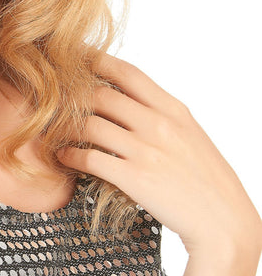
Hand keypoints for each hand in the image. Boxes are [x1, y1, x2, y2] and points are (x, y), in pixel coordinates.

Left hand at [57, 52, 261, 256]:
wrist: (223, 221)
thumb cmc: (204, 176)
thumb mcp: (187, 131)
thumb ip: (157, 110)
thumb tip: (125, 93)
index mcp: (172, 109)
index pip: (128, 72)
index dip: (97, 59)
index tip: (74, 55)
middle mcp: (158, 124)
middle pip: (102, 94)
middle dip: (72, 94)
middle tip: (52, 96)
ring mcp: (146, 151)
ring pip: (90, 124)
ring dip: (66, 126)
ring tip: (53, 129)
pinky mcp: (135, 179)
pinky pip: (90, 158)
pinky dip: (70, 155)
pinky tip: (63, 156)